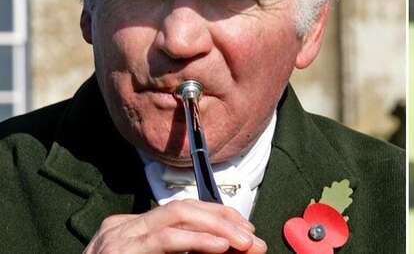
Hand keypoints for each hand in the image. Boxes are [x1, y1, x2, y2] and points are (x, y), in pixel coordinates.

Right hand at [84, 199, 267, 253]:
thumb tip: (233, 248)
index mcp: (131, 231)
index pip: (183, 211)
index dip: (219, 217)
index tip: (247, 231)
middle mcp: (121, 228)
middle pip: (183, 208)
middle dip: (224, 219)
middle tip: (253, 237)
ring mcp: (117, 237)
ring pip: (177, 215)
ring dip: (218, 226)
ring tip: (244, 241)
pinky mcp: (118, 253)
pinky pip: (165, 239)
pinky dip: (197, 240)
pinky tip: (221, 246)